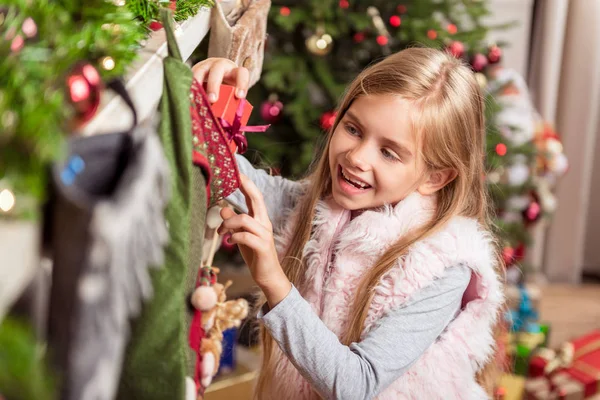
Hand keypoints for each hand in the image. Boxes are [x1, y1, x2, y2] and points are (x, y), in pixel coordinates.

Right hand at [191, 57, 249, 102]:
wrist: (218, 74)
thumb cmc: (228, 88)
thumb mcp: (233, 94)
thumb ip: (233, 105)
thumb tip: (230, 125)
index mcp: (234, 72)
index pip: (241, 73)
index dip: (241, 84)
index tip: (239, 96)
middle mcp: (221, 66)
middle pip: (218, 69)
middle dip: (214, 85)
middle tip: (213, 99)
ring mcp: (207, 66)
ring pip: (201, 70)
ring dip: (198, 83)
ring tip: (195, 96)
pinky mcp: (196, 69)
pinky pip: (190, 75)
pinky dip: (189, 85)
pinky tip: (187, 94)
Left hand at [217, 174, 291, 307]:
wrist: (268, 276)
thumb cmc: (255, 255)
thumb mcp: (241, 236)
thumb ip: (233, 223)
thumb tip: (222, 208)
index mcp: (260, 219)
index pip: (255, 196)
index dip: (246, 184)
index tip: (237, 172)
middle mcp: (264, 223)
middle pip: (257, 199)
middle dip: (245, 187)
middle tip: (233, 179)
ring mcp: (265, 235)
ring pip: (245, 218)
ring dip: (229, 222)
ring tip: (221, 232)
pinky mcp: (262, 247)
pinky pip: (246, 236)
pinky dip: (234, 236)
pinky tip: (229, 241)